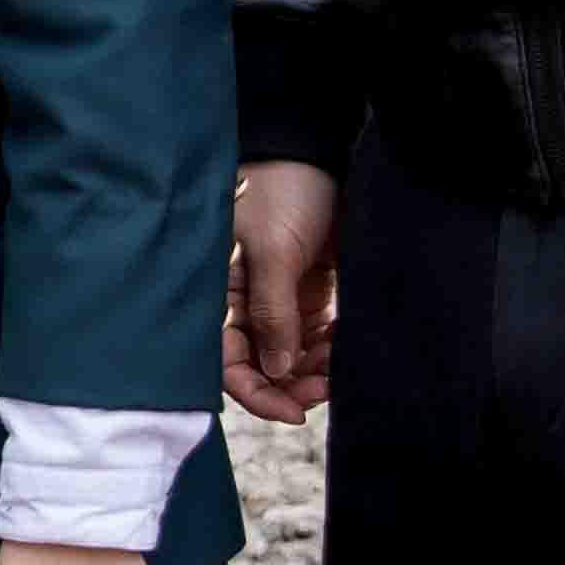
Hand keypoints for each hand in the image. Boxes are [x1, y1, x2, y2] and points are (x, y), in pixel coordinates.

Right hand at [226, 158, 341, 422]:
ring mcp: (275, 299)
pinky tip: (346, 342)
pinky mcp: (305, 292)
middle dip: (293, 384)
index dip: (257, 393)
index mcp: (218, 296)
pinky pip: (315, 336)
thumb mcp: (272, 252)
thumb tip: (274, 370)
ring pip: (292, 356)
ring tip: (342, 362)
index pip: (227, 362)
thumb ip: (272, 313)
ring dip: (316, 368)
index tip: (294, 412)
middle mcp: (242, 304)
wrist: (315, 153)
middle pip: (261, 366)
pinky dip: (330, 347)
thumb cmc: (281, 192)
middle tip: (328, 387)